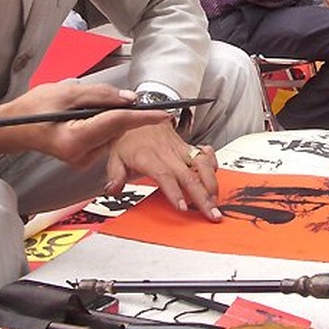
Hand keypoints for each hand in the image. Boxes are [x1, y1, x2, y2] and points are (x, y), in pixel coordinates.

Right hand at [0, 83, 170, 164]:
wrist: (15, 127)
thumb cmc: (34, 108)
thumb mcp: (66, 91)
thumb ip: (101, 95)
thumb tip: (130, 99)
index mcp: (75, 139)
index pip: (117, 124)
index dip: (142, 116)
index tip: (164, 113)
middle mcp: (82, 155)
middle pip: (117, 128)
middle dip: (120, 111)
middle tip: (104, 97)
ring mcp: (84, 160)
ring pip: (113, 133)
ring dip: (109, 117)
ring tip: (81, 107)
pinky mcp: (85, 159)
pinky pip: (104, 138)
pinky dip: (102, 125)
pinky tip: (83, 118)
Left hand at [106, 124, 220, 221]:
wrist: (140, 114)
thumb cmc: (129, 138)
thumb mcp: (115, 156)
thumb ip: (115, 175)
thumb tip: (113, 189)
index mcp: (149, 157)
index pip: (165, 175)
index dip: (175, 191)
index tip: (182, 207)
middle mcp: (168, 153)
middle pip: (189, 176)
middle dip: (203, 197)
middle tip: (211, 214)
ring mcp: (181, 150)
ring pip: (202, 165)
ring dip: (211, 184)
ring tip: (215, 201)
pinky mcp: (189, 147)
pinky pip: (206, 154)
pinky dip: (213, 164)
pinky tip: (215, 176)